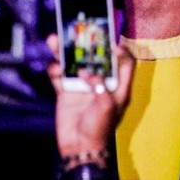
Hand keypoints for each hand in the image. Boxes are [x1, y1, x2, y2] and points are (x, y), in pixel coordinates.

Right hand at [46, 33, 134, 160]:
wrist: (79, 148)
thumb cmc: (100, 128)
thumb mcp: (107, 106)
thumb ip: (100, 86)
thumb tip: (86, 73)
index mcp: (117, 86)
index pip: (125, 63)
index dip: (122, 51)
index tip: (111, 43)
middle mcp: (100, 82)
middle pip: (95, 58)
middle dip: (86, 44)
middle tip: (77, 31)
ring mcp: (82, 86)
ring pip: (73, 63)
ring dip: (63, 52)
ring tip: (54, 40)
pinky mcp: (66, 92)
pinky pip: (59, 76)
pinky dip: (55, 70)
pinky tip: (54, 68)